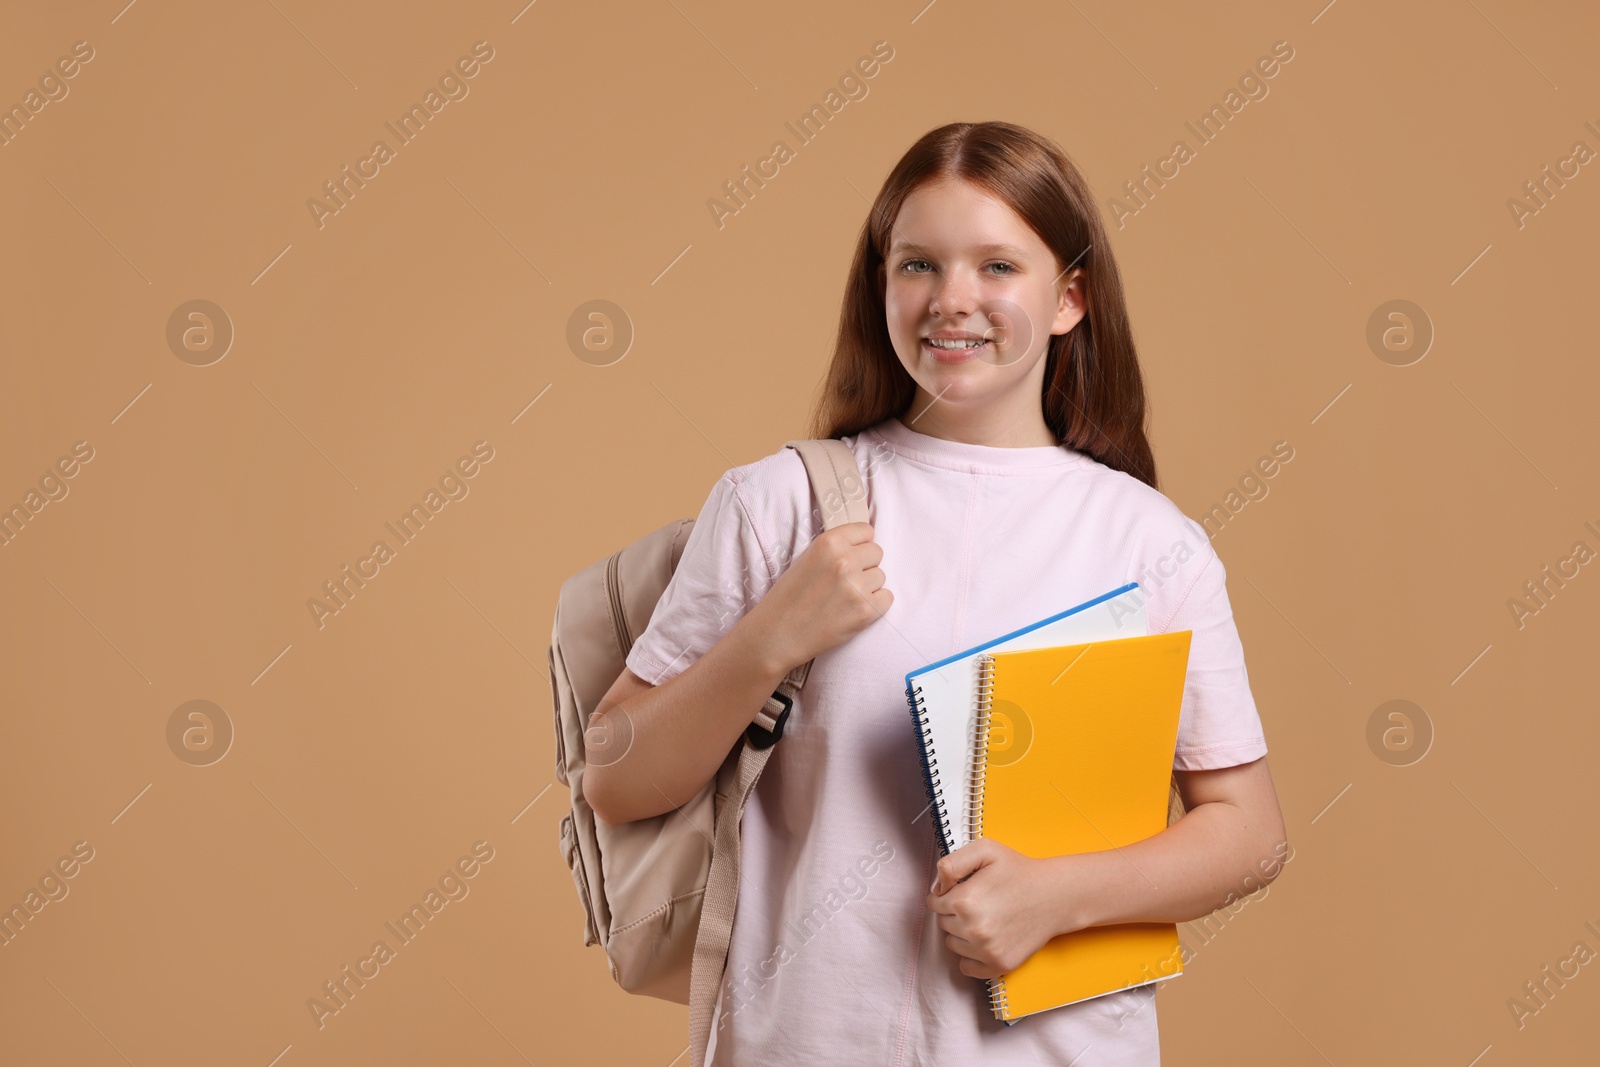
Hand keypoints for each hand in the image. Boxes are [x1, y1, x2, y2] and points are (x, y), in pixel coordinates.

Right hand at [744, 521, 891, 671]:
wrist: (777, 634)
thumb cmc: (789, 597)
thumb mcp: (807, 558)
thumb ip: (835, 548)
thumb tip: (864, 542)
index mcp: (829, 542)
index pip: (866, 531)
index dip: (858, 545)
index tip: (849, 557)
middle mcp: (845, 560)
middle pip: (877, 553)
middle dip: (864, 565)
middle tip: (843, 581)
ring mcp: (857, 586)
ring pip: (881, 576)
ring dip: (867, 586)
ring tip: (843, 598)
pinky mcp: (866, 611)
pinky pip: (886, 598)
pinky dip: (874, 604)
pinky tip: (853, 610)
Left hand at [925, 838, 1080, 979]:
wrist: (1054, 896)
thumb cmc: (1018, 870)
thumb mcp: (985, 850)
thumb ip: (951, 864)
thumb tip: (936, 888)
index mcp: (964, 901)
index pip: (934, 903)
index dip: (946, 894)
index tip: (963, 889)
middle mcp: (973, 929)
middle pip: (942, 924)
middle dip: (953, 913)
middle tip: (978, 902)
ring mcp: (986, 951)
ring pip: (953, 945)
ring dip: (961, 933)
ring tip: (985, 918)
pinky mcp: (999, 965)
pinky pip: (966, 968)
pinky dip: (971, 956)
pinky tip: (985, 940)